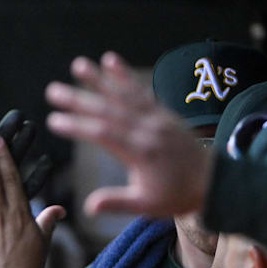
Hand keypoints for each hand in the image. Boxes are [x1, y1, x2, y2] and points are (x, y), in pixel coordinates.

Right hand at [45, 51, 209, 216]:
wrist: (213, 182)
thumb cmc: (176, 196)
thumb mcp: (147, 205)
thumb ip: (117, 202)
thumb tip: (89, 207)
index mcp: (142, 152)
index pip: (105, 135)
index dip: (78, 127)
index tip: (54, 121)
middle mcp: (149, 130)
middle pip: (109, 110)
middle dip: (79, 99)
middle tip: (52, 91)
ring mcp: (157, 118)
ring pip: (124, 95)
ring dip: (99, 79)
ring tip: (78, 65)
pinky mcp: (162, 112)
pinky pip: (141, 91)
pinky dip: (125, 75)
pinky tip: (110, 60)